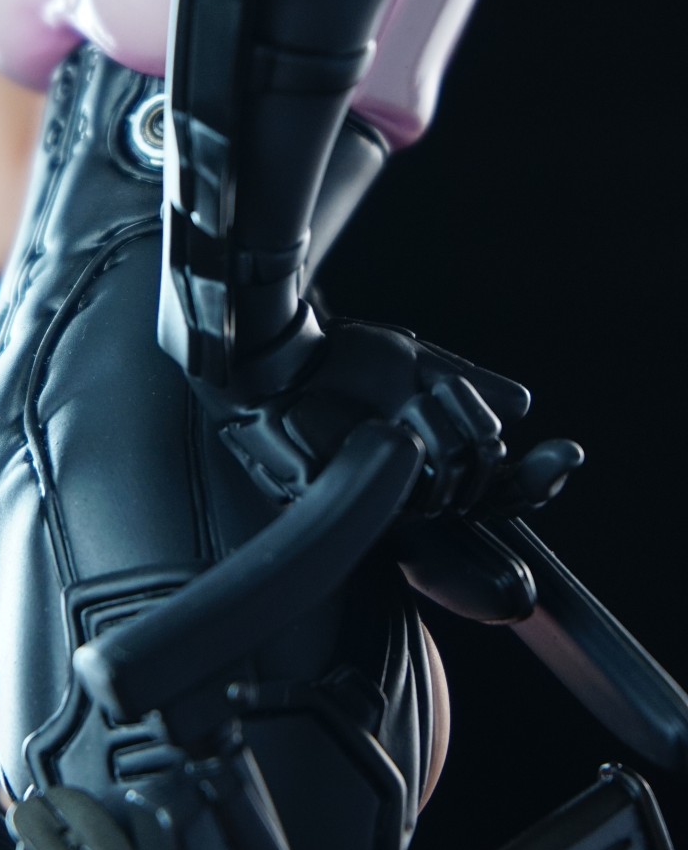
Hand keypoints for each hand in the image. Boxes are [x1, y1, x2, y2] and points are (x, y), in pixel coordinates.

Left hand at [212, 315, 570, 519]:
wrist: (281, 352)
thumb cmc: (340, 358)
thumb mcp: (415, 365)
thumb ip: (468, 387)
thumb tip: (523, 405)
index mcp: (433, 465)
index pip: (500, 493)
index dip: (538, 483)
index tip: (569, 452)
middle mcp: (412, 490)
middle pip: (484, 493)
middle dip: (482, 443)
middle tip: (453, 397)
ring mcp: (380, 497)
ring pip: (453, 486)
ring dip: (448, 431)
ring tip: (415, 396)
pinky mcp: (352, 497)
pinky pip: (410, 483)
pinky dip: (416, 442)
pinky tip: (399, 418)